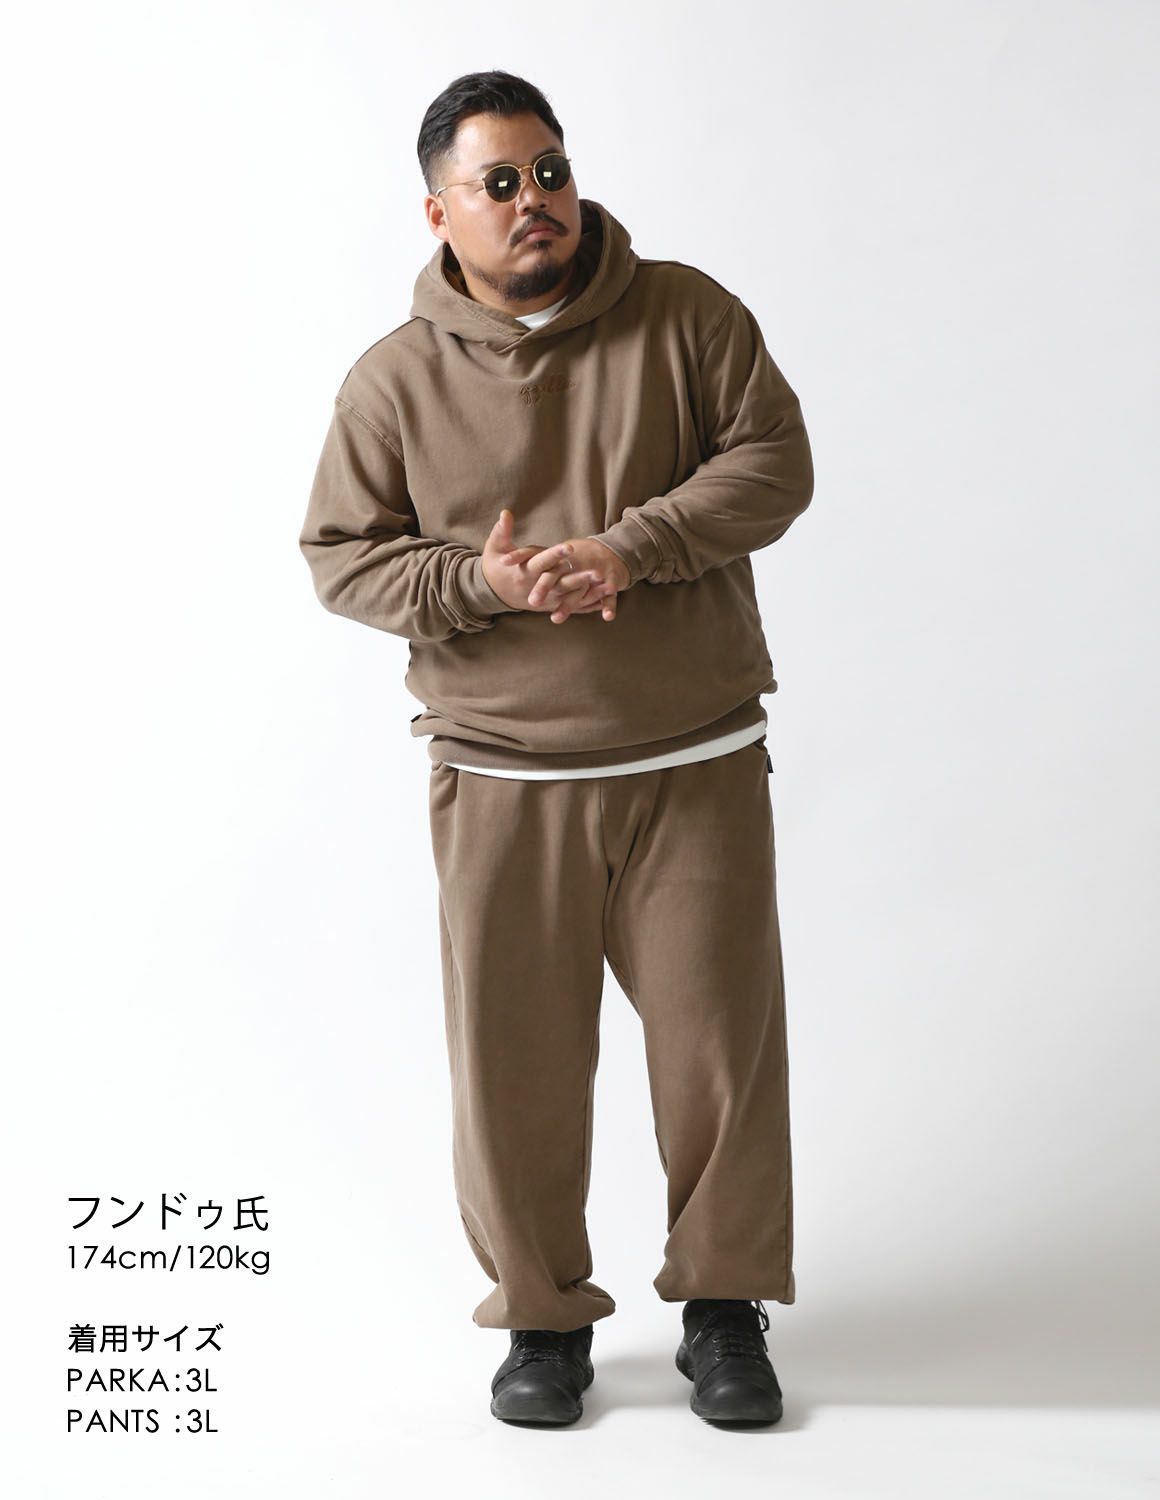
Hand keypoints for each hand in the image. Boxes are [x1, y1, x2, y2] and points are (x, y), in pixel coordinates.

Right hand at [481, 510, 629, 621]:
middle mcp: (535, 587)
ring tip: (609, 585)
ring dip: (589, 592)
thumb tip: (505, 513)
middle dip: (579, 578)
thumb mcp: (494, 548)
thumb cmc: (494, 567)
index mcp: (524, 571)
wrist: (492, 593)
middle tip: (597, 572)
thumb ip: (502, 531)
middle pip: (560, 583)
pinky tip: (606, 597)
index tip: (569, 546)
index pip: (542, 562)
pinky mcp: (550, 605)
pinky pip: (572, 606)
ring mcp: (545, 599)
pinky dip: (588, 603)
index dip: (555, 554)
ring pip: (570, 597)